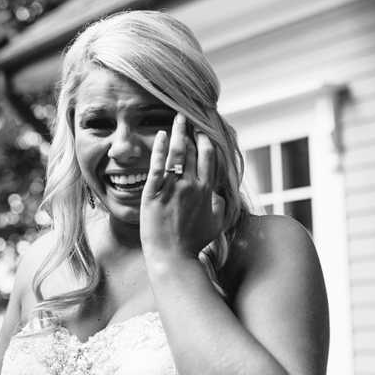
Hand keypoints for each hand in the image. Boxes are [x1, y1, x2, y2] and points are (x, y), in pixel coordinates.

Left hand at [139, 113, 224, 261]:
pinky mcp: (154, 192)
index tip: (203, 130)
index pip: (210, 158)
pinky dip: (160, 148)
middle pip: (194, 151)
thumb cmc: (193, 244)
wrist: (172, 257)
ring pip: (177, 153)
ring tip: (177, 117)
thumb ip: (220, 207)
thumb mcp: (215, 225)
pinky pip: (157, 165)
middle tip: (188, 116)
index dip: (206, 141)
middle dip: (192, 131)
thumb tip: (221, 196)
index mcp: (208, 191)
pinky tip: (159, 135)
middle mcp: (192, 186)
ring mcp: (173, 188)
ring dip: (178, 132)